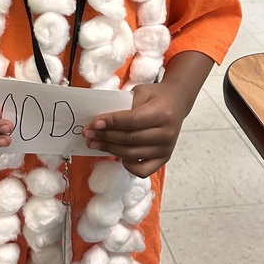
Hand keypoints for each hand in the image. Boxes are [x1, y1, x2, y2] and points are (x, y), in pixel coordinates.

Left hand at [82, 51, 214, 177]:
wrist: (176, 103)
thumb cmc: (155, 96)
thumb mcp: (141, 92)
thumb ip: (125, 106)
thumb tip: (101, 121)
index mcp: (162, 113)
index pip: (133, 121)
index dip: (112, 122)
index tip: (95, 123)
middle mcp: (167, 134)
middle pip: (130, 139)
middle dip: (106, 136)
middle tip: (88, 133)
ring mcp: (166, 148)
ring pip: (132, 154)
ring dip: (110, 149)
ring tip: (94, 143)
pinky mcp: (164, 158)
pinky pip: (143, 170)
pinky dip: (128, 166)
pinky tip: (118, 155)